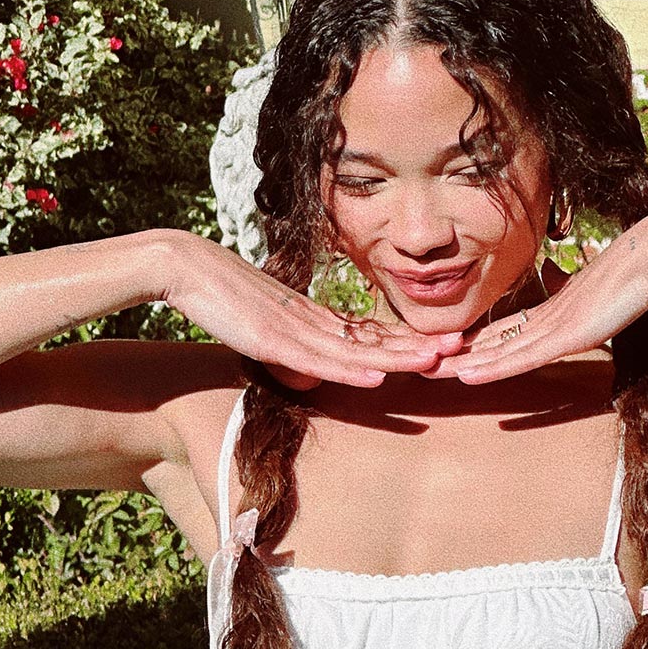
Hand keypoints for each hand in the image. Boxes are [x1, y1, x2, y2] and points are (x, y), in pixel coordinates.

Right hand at [164, 232, 462, 389]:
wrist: (184, 266)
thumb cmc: (220, 299)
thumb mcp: (264, 336)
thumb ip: (292, 358)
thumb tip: (314, 383)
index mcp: (313, 318)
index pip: (370, 334)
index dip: (406, 341)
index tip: (442, 347)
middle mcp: (312, 320)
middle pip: (375, 337)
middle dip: (418, 344)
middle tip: (463, 347)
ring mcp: (294, 329)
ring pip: (357, 348)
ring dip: (399, 356)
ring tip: (437, 360)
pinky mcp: (272, 339)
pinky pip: (319, 358)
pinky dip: (351, 368)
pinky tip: (379, 376)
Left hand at [439, 215, 647, 383]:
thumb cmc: (636, 273)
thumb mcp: (599, 293)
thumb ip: (577, 297)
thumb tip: (560, 282)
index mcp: (552, 310)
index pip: (504, 332)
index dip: (475, 344)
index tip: (448, 354)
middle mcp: (545, 317)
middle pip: (490, 340)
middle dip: (455, 355)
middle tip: (418, 363)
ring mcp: (553, 326)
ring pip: (497, 351)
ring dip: (461, 365)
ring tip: (426, 373)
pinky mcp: (566, 335)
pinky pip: (521, 356)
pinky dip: (493, 368)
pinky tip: (466, 377)